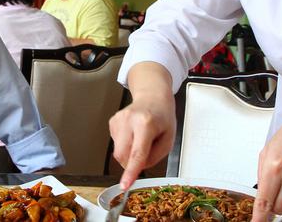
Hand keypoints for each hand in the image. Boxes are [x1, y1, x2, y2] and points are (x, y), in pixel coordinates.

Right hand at [108, 62, 175, 188]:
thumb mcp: (168, 139)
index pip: (137, 153)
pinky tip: (133, 134)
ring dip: (129, 153)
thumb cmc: (163, 117)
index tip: (125, 184)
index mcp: (146, 123)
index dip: (131, 171)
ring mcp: (118, 120)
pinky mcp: (112, 122)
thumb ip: (155, 156)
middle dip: (132, 163)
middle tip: (146, 153)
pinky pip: (116, 145)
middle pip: (123, 155)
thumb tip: (138, 167)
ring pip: (118, 152)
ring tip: (141, 138)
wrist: (152, 97)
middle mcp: (129, 120)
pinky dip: (125, 145)